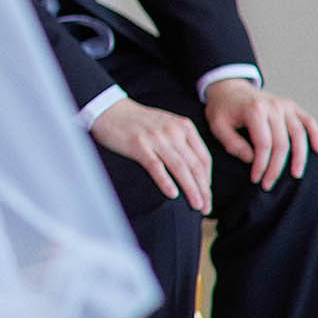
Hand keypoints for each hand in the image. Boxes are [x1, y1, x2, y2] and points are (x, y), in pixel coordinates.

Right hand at [90, 98, 211, 211]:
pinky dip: (166, 181)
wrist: (109, 109)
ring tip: (196, 205)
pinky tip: (172, 194)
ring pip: (180, 168)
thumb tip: (195, 171)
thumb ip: (182, 141)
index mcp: (184, 127)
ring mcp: (156, 138)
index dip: (207, 180)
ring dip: (190, 189)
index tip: (206, 194)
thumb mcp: (167, 124)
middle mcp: (173, 131)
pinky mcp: (138, 144)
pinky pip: (156, 166)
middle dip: (203, 190)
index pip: (204, 158)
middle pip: (194, 166)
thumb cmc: (138, 121)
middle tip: (206, 208)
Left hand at [204, 78, 317, 188]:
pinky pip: (309, 121)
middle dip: (276, 167)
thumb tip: (252, 159)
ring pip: (299, 135)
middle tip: (269, 183)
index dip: (261, 165)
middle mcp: (273, 106)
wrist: (229, 89)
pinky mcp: (292, 106)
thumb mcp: (217, 125)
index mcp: (254, 110)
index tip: (256, 179)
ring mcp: (285, 105)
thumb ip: (232, 143)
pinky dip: (315, 135)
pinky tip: (317, 150)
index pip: (263, 145)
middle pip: (282, 143)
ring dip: (300, 157)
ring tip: (296, 174)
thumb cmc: (222, 109)